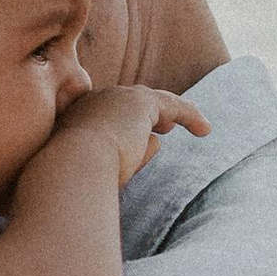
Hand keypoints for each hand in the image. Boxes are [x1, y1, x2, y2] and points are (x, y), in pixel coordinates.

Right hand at [46, 83, 210, 186]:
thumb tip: (157, 141)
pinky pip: (172, 106)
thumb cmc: (76, 177)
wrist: (71, 167)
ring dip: (175, 114)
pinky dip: (190, 116)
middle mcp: (95, 100)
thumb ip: (128, 153)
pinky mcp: (139, 103)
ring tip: (194, 126)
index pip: (109, 113)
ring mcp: (116, 98)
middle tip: (167, 127)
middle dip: (151, 113)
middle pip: (131, 103)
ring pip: (154, 102)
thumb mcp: (99, 167)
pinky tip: (205, 130)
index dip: (128, 122)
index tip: (144, 135)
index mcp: (76, 116)